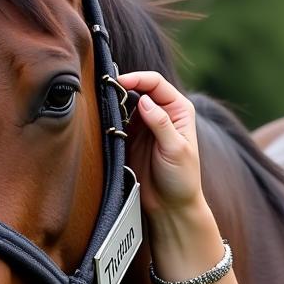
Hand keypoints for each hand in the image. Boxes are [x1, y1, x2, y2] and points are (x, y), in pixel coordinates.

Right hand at [116, 71, 202, 215]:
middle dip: (123, 85)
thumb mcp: (175, 149)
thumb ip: (161, 123)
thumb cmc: (182, 178)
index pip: (156, 83)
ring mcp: (145, 124)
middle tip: (104, 88)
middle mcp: (162, 112)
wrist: (171, 205)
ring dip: (114, 101)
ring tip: (101, 102)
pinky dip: (110, 118)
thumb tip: (144, 99)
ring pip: (126, 103)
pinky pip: (118, 121)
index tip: (119, 82)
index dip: (138, 78)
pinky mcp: (131, 137)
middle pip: (139, 88)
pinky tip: (103, 119)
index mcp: (179, 110)